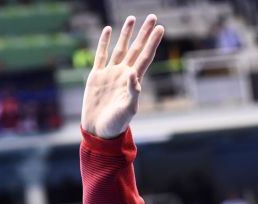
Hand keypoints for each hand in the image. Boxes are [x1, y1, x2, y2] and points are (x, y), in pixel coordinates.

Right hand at [81, 15, 164, 138]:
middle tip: (153, 17)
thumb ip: (133, 92)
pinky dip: (104, 42)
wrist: (98, 132)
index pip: (146, 56)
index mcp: (133, 81)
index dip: (153, 42)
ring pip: (120, 49)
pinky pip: (101, 55)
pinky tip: (108, 30)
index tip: (161, 28)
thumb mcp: (127, 110)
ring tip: (132, 18)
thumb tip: (133, 72)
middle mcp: (123, 74)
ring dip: (127, 34)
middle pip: (136, 48)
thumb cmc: (116, 125)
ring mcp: (110, 74)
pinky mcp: (96, 77)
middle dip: (144, 33)